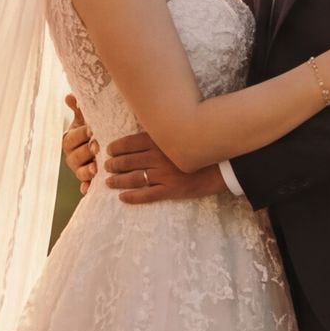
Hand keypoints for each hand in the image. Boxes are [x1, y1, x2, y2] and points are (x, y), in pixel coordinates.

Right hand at [63, 96, 97, 192]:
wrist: (105, 145)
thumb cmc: (95, 128)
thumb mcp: (87, 119)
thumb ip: (79, 109)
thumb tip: (69, 96)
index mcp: (70, 139)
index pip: (73, 137)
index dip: (82, 134)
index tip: (92, 130)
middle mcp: (71, 156)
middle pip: (75, 155)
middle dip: (86, 151)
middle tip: (97, 147)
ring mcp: (78, 169)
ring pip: (79, 172)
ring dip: (86, 171)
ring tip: (95, 169)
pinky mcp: (86, 181)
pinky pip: (85, 186)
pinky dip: (86, 188)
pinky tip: (89, 190)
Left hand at [101, 130, 224, 204]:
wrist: (223, 164)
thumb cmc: (201, 146)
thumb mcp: (180, 135)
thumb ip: (163, 134)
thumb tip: (144, 132)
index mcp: (160, 141)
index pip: (130, 143)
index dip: (116, 148)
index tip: (108, 151)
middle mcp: (159, 157)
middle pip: (129, 161)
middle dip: (114, 165)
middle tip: (106, 167)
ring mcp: (165, 175)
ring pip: (135, 178)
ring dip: (119, 180)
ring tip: (109, 182)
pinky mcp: (171, 190)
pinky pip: (148, 195)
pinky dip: (133, 197)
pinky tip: (123, 198)